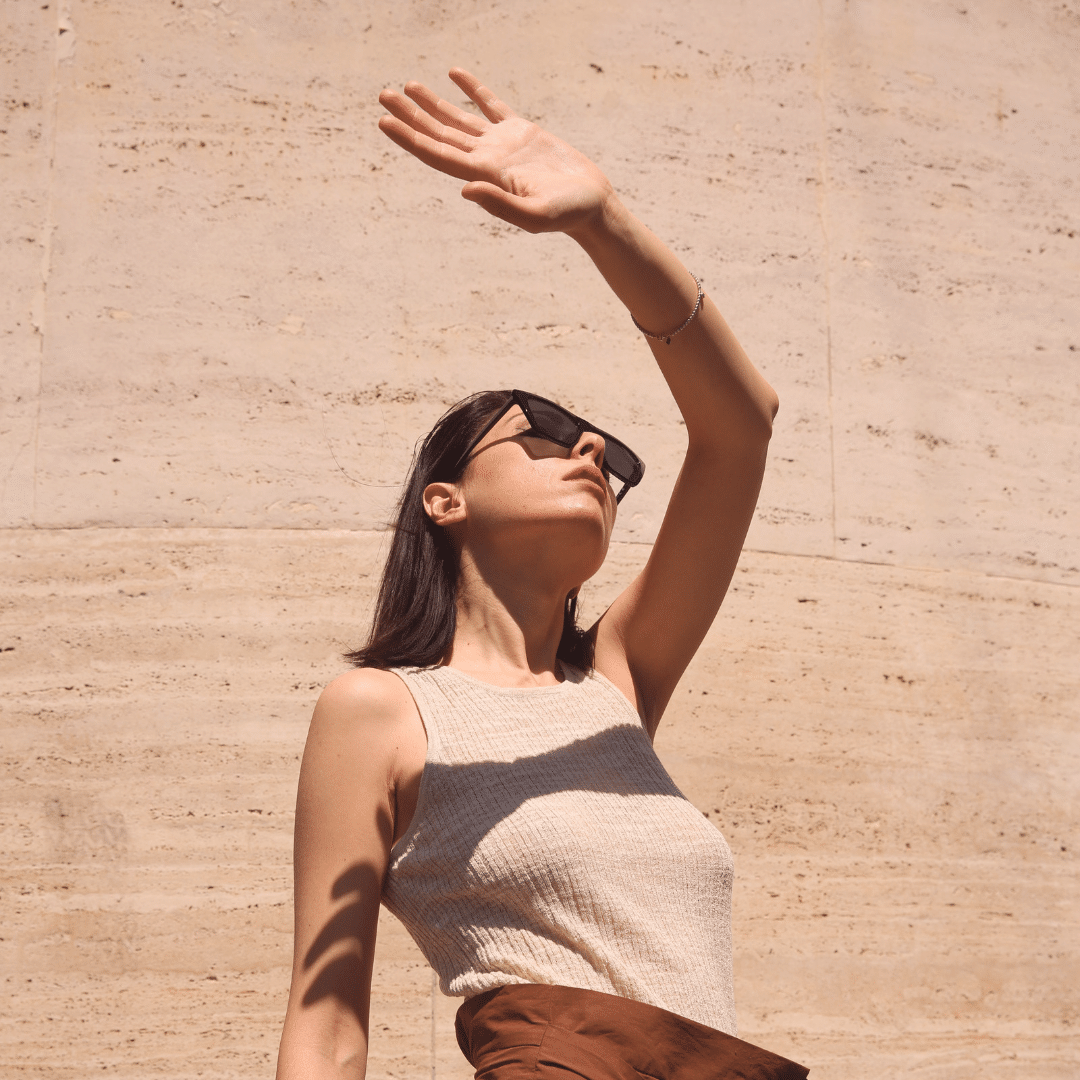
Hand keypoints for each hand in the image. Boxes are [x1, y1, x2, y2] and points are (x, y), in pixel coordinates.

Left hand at [377, 68, 613, 236]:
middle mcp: (486, 159)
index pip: (438, 154)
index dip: (410, 137)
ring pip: (459, 118)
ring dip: (433, 103)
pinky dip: (472, 88)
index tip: (384, 121)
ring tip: (408, 86)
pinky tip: (454, 73)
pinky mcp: (521, 132)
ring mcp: (502, 144)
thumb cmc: (567, 215)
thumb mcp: (536, 215)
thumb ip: (501, 205)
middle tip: (383, 94)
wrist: (592, 205)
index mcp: (484, 176)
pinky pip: (490, 105)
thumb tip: (464, 190)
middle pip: (440, 133)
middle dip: (411, 115)